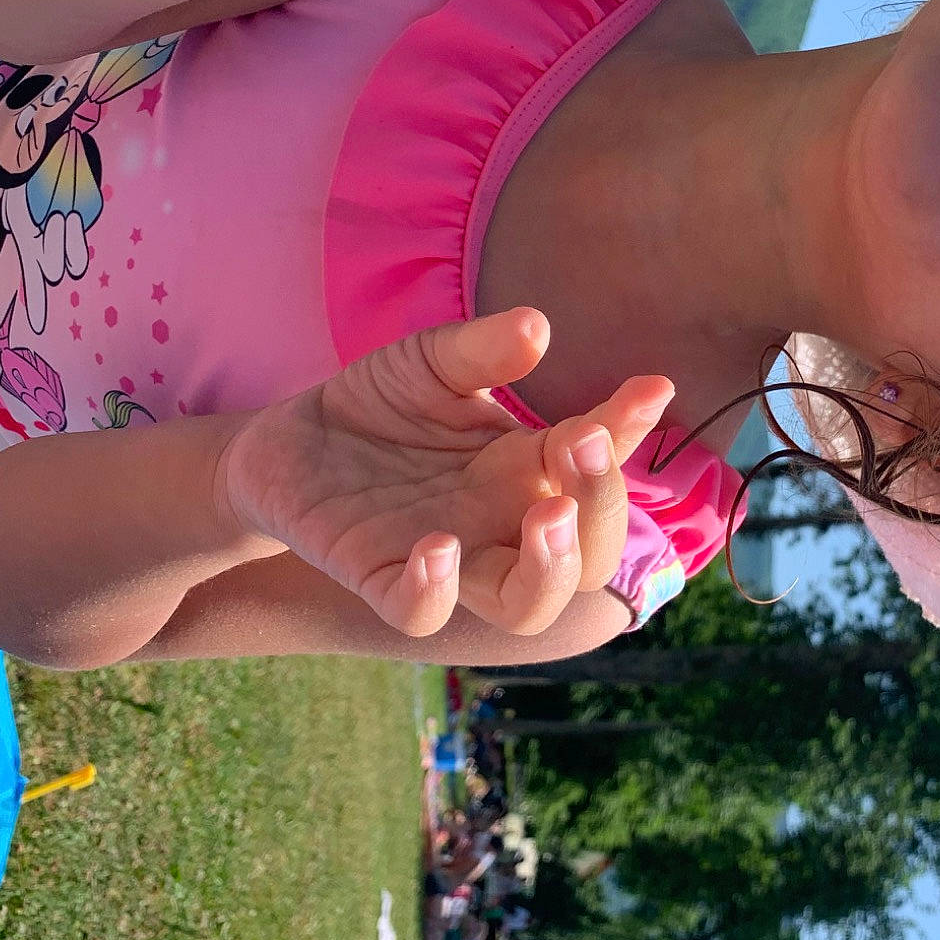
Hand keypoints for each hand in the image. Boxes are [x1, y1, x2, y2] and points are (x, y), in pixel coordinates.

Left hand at [213, 308, 674, 638]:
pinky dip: (436, 591)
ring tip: (547, 516)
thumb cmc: (380, 407)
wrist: (289, 443)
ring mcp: (451, 558)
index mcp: (528, 469)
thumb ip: (483, 349)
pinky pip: (419, 613)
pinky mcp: (380, 577)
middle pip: (589, 551)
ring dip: (550, 569)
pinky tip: (437, 547)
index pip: (599, 460)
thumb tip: (538, 326)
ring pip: (526, 606)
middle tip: (584, 442)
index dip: (630, 429)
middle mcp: (502, 523)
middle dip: (602, 503)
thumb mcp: (433, 361)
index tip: (650, 388)